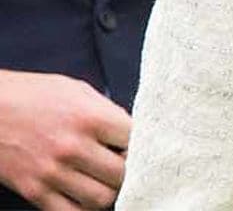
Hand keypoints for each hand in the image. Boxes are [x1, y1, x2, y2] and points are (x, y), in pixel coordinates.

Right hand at [0, 69, 129, 208]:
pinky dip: (83, 208)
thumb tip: (129, 131)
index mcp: (90, 116)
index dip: (143, 142)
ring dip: (110, 192)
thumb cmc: (33, 94)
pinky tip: (85, 194)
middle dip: (130, 170)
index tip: (140, 143)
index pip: (136, 139)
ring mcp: (53, 173)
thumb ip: (106, 111)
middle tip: (125, 164)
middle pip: (123, 174)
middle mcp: (74, 147)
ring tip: (106, 180)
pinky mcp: (35, 191)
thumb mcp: (77, 90)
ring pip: (101, 199)